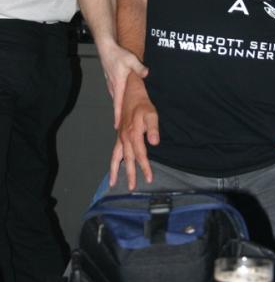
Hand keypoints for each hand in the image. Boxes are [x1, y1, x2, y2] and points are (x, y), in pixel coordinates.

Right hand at [99, 41, 148, 128]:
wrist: (106, 48)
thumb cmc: (118, 54)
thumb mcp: (131, 60)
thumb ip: (139, 68)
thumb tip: (147, 73)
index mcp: (118, 84)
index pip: (117, 104)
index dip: (117, 116)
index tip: (117, 126)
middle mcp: (113, 86)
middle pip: (116, 104)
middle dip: (119, 115)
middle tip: (121, 126)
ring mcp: (111, 83)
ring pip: (116, 98)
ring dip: (119, 107)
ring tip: (123, 116)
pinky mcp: (111, 79)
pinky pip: (115, 92)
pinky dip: (118, 98)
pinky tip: (122, 99)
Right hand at [109, 75, 158, 190]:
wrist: (130, 93)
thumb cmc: (143, 104)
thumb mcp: (152, 114)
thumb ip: (153, 129)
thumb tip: (154, 143)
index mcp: (133, 134)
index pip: (140, 155)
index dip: (145, 167)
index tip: (149, 178)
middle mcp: (124, 137)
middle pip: (127, 159)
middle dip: (130, 174)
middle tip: (132, 187)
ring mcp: (120, 137)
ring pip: (116, 157)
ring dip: (116, 170)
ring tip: (113, 184)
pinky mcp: (119, 135)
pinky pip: (114, 151)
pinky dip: (113, 161)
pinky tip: (114, 168)